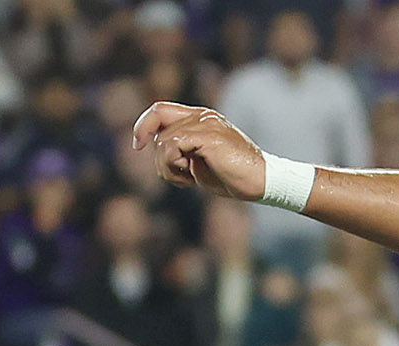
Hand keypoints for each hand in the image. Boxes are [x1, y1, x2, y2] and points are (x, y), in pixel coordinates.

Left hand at [132, 103, 269, 201]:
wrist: (261, 182)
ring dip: (168, 167)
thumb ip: (180, 150)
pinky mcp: (209, 137)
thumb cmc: (232, 176)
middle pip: (157, 127)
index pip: (159, 110)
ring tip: (188, 178)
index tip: (138, 145)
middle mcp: (202, 116)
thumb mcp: (199, 161)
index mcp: (200, 118)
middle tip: (179, 175)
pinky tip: (191, 179)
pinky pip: (173, 146)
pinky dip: (175, 167)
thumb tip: (157, 148)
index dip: (143, 125)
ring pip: (164, 141)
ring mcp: (206, 124)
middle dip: (160, 159)